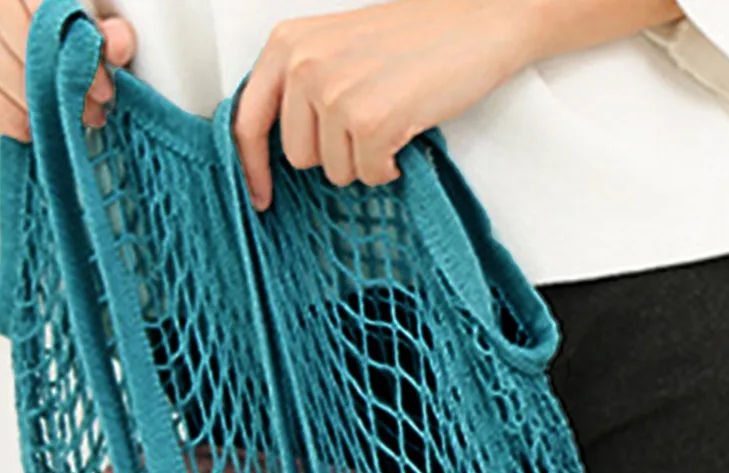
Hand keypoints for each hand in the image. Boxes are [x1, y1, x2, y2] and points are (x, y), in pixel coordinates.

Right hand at [0, 0, 135, 141]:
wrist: (38, 41)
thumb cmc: (70, 31)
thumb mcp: (100, 23)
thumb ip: (113, 30)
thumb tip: (117, 46)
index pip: (43, 17)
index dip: (75, 58)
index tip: (102, 88)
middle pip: (23, 54)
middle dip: (63, 91)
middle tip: (91, 110)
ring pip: (3, 82)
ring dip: (41, 110)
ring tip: (67, 117)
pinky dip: (12, 121)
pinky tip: (34, 121)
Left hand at [234, 0, 683, 209]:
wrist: (482, 19)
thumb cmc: (414, 36)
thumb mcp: (336, 47)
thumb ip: (299, 86)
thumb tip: (272, 152)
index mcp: (287, 43)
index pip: (246, 121)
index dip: (251, 168)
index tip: (260, 196)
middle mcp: (304, 65)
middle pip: (297, 156)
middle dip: (333, 153)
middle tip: (368, 119)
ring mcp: (336, 93)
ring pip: (333, 171)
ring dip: (364, 158)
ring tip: (391, 116)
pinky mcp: (371, 120)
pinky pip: (368, 174)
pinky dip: (390, 165)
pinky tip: (406, 131)